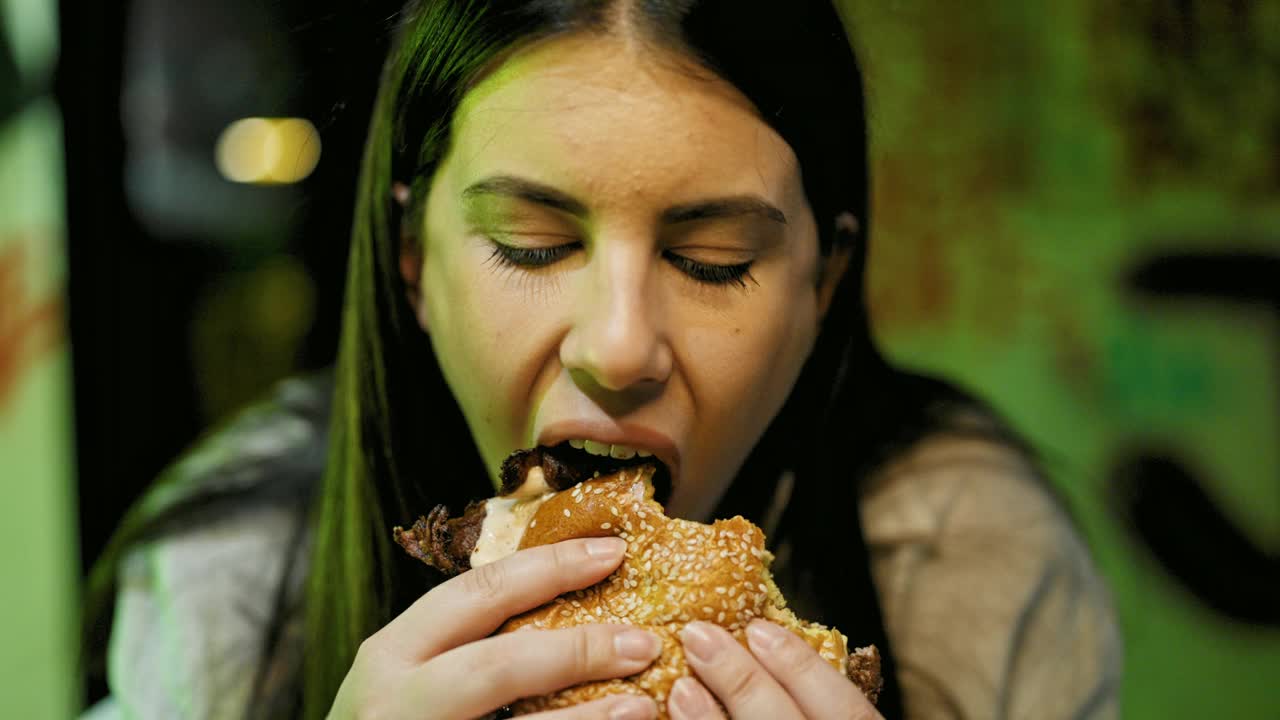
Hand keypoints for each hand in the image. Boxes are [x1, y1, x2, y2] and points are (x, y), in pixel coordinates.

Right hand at [328, 537, 661, 719]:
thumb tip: (566, 598)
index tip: (613, 552)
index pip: (477, 594)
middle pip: (498, 666)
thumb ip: (463, 641)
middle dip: (578, 650)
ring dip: (587, 718)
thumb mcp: (409, 674)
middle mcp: (397, 701)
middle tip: (643, 641)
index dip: (549, 567)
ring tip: (641, 704)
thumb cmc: (395, 719)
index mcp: (392, 653)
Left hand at [668, 620, 883, 719]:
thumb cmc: (812, 718)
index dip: (804, 668)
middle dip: (743, 682)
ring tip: (681, 684)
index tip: (761, 629)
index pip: (846, 711)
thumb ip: (812, 690)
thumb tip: (760, 638)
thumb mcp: (831, 708)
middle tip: (700, 636)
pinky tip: (673, 719)